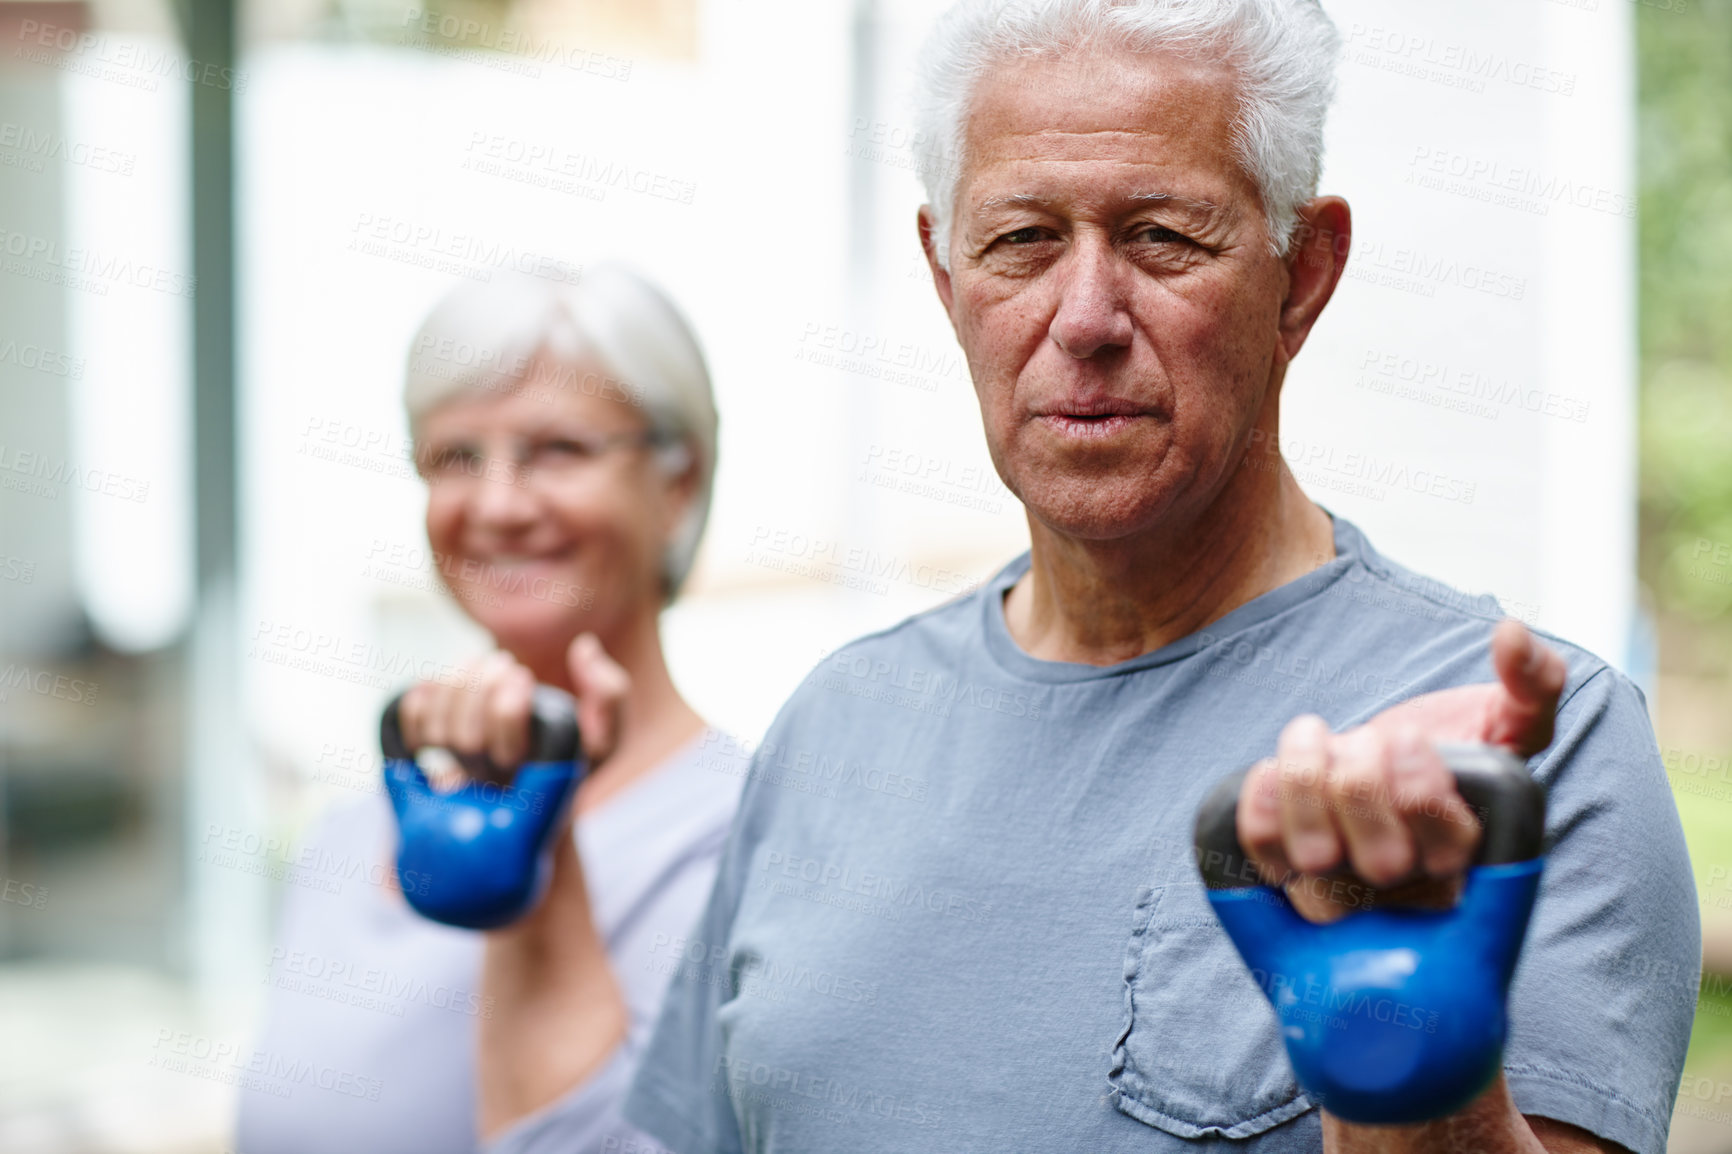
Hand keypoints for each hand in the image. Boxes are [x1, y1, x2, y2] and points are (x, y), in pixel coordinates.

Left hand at [396, 632, 629, 784]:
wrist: (532, 810)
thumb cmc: (573, 758)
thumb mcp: (606, 735)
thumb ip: (610, 693)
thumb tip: (584, 648)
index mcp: (532, 780)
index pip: (507, 751)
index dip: (508, 710)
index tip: (525, 678)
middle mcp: (493, 784)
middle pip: (466, 741)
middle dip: (481, 689)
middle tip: (503, 662)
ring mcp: (460, 776)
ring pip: (437, 735)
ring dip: (453, 685)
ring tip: (476, 662)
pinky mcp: (433, 766)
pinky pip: (410, 739)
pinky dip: (415, 705)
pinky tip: (433, 681)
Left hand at [1236, 620, 1566, 922]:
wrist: (1381, 765)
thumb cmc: (1452, 749)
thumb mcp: (1510, 717)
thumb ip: (1533, 681)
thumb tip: (1513, 634)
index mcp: (1468, 855)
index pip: (1448, 852)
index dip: (1421, 794)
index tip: (1410, 739)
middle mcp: (1404, 884)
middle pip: (1379, 861)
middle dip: (1364, 783)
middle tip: (1367, 738)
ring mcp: (1343, 884)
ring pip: (1314, 860)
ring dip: (1307, 785)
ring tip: (1314, 738)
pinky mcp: (1288, 871)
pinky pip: (1262, 857)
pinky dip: (1261, 806)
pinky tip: (1274, 767)